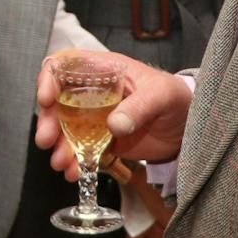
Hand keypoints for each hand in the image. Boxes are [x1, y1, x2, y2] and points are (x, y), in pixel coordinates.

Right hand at [35, 50, 189, 179]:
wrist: (190, 128)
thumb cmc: (178, 99)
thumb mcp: (162, 95)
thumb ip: (139, 106)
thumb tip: (114, 125)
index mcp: (104, 70)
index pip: (66, 65)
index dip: (50, 79)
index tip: (47, 99)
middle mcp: (93, 92)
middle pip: (57, 101)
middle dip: (48, 121)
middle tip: (47, 140)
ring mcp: (95, 118)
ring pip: (65, 129)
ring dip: (59, 146)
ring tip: (61, 163)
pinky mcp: (102, 141)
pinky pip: (81, 150)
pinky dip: (75, 162)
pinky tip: (75, 172)